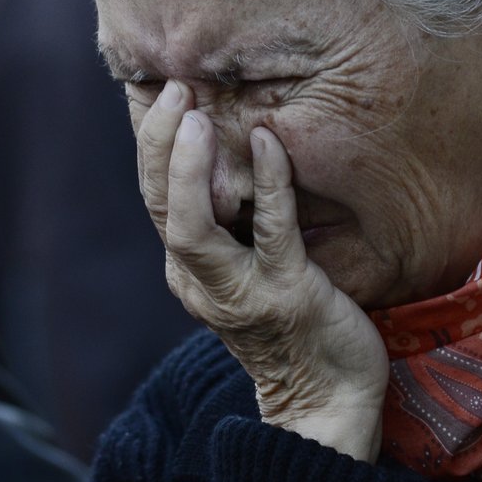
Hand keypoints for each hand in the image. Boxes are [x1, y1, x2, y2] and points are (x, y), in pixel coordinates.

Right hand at [136, 80, 388, 460]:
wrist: (327, 395)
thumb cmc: (295, 320)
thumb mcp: (249, 268)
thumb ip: (234, 223)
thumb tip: (234, 153)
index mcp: (189, 269)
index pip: (155, 197)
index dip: (153, 144)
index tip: (159, 91)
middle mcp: (199, 280)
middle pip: (159, 205)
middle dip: (159, 143)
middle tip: (172, 86)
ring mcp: (239, 290)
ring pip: (192, 225)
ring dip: (190, 167)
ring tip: (194, 112)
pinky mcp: (285, 292)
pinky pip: (272, 229)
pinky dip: (270, 181)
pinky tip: (271, 140)